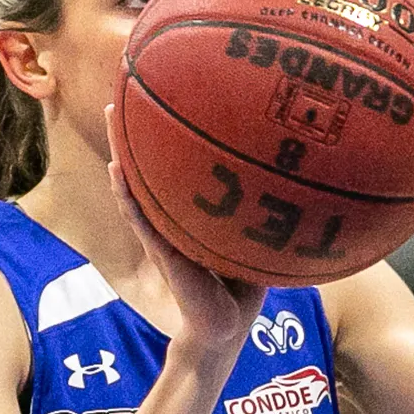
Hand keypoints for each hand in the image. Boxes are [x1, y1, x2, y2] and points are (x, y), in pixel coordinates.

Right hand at [105, 105, 266, 365]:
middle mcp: (174, 217)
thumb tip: (303, 176)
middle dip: (139, 127)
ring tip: (110, 115)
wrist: (227, 328)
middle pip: (151, 165)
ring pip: (137, 185)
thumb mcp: (258, 237)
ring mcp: (164, 233)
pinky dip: (128, 196)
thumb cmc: (244, 283)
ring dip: (122, 151)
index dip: (173, 132)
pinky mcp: (163, 254)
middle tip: (128, 85)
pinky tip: (116, 171)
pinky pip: (142, 219)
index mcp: (193, 212)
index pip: (179, 164)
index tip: (169, 89)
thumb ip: (267, 209)